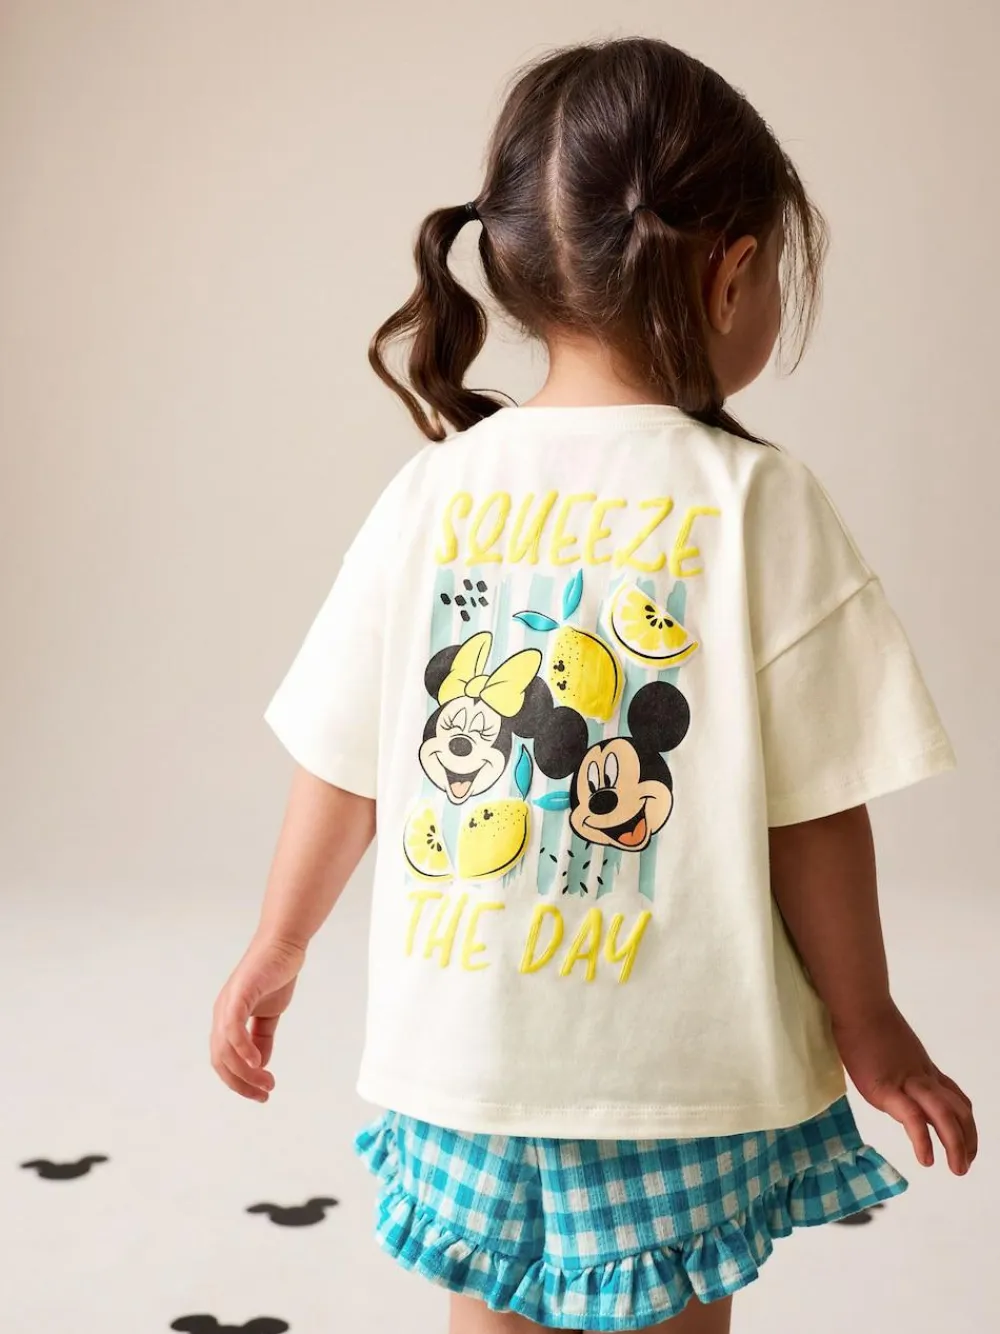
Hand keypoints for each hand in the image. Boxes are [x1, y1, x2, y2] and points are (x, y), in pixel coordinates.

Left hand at [211, 936, 304, 1102]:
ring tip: (266, 1082)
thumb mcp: (269, 1013)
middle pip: (220, 1060)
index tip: (260, 1094)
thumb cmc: (275, 974)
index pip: (223, 1059)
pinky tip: (257, 1062)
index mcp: (226, 1019)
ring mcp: (228, 1004)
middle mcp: (221, 1014)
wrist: (284, 944)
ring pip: (226, 1049)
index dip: (238, 1081)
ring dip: (245, 1072)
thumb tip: (260, 1064)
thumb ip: (262, 1037)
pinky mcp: (240, 994)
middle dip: (240, 1083)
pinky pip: (233, 1027)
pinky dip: (242, 1048)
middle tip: (264, 1094)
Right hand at [832, 1001, 976, 1174]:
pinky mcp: (885, 1089)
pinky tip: (926, 1160)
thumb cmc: (863, 1018)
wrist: (858, 1005)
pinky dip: (923, 1141)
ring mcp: (906, 1083)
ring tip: (957, 1169)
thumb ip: (893, 1061)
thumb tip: (883, 1066)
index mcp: (921, 1068)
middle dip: (967, 1139)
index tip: (966, 1142)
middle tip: (965, 1164)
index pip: (954, 1097)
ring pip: (945, 1115)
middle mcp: (921, 1077)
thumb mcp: (888, 1044)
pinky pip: (912, 1118)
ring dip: (956, 1145)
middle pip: (958, 1109)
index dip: (966, 1123)